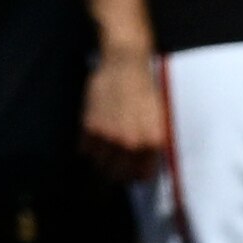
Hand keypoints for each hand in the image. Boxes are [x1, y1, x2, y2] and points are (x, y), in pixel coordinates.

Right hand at [78, 39, 169, 181]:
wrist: (125, 67)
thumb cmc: (144, 91)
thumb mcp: (158, 120)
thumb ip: (151, 145)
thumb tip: (141, 166)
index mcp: (153, 144)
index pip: (142, 176)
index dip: (135, 174)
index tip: (130, 170)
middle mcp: (131, 144)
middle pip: (118, 175)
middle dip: (116, 171)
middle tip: (114, 163)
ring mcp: (109, 137)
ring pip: (99, 164)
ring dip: (100, 158)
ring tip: (104, 147)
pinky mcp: (90, 127)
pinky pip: (84, 149)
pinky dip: (87, 145)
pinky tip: (94, 134)